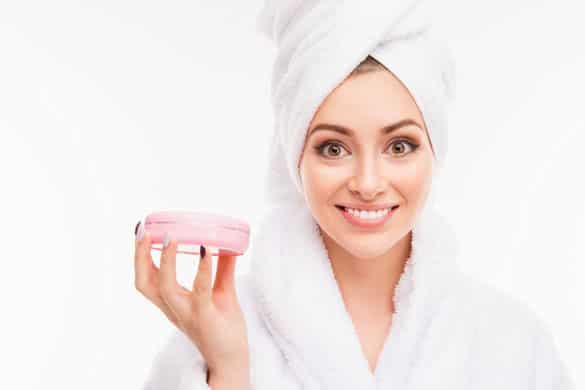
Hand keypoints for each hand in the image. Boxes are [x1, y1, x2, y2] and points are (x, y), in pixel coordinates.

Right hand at [134, 225, 249, 373]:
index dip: (139, 255)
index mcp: (172, 301)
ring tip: (171, 237)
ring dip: (166, 261)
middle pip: (144, 282)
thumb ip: (222, 269)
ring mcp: (187, 313)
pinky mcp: (205, 317)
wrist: (233, 360)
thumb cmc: (223, 328)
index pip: (147, 277)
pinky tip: (206, 249)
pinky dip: (202, 269)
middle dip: (140, 256)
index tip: (141, 229)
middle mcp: (173, 308)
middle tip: (144, 230)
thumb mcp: (221, 292)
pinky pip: (200, 291)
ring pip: (165, 287)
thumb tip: (226, 244)